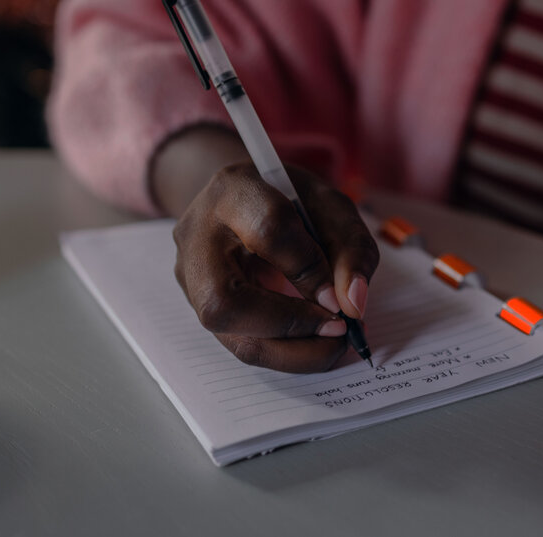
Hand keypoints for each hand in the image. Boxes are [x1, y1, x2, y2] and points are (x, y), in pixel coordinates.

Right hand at [171, 162, 378, 372]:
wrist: (245, 203)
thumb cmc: (290, 201)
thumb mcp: (331, 208)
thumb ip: (350, 248)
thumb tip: (352, 303)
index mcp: (234, 190)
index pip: (268, 231)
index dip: (309, 270)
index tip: (342, 295)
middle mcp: (197, 237)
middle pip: (225, 301)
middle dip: (291, 326)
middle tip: (339, 330)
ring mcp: (190, 278)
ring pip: (231, 336)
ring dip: (292, 352)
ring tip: (334, 344)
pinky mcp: (200, 308)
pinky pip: (241, 344)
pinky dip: (285, 352)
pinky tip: (315, 344)